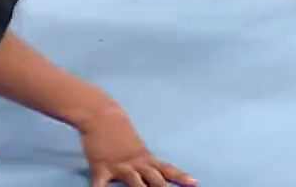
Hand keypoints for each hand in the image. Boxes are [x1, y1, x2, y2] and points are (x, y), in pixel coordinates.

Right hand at [80, 105, 194, 186]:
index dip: (181, 177)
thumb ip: (144, 159)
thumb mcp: (136, 145)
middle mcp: (136, 163)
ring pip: (134, 181)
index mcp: (145, 158)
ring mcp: (119, 166)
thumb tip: (153, 170)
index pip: (167, 169)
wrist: (101, 115)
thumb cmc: (118, 130)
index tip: (194, 183)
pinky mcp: (101, 168)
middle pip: (154, 178)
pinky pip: (100, 184)